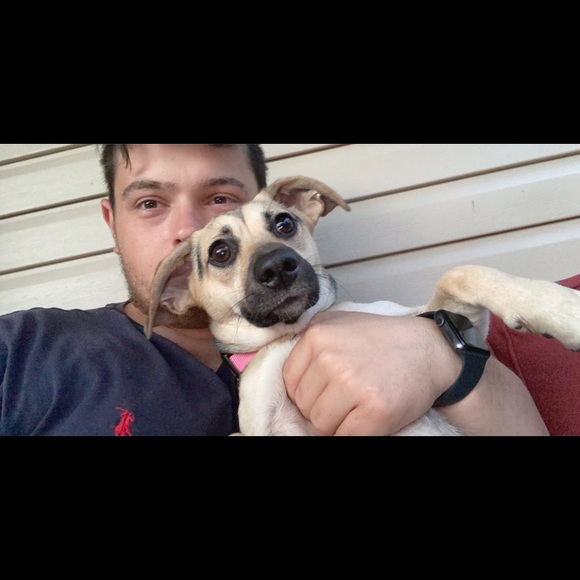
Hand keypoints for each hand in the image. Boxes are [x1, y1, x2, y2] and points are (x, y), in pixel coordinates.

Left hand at [282, 310, 460, 434]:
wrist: (429, 351)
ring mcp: (353, 385)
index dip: (306, 391)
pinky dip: (351, 433)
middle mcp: (331, 359)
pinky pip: (343, 436)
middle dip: (321, 407)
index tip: (323, 390)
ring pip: (320, 424)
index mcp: (318, 336)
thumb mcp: (340, 322)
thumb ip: (310, 339)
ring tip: (356, 407)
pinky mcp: (375, 410)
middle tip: (345, 398)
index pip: (289, 381)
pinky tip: (365, 419)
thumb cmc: (383, 339)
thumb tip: (286, 373)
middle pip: (304, 404)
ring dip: (336, 423)